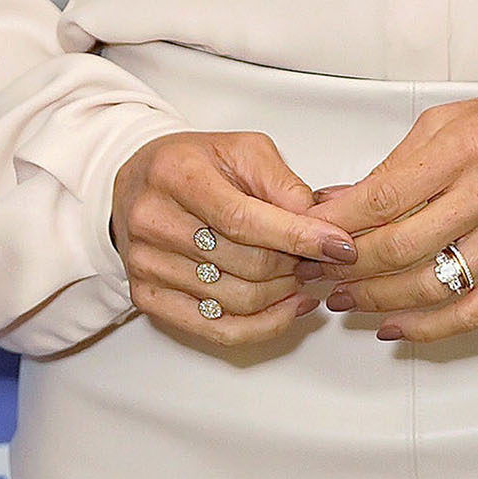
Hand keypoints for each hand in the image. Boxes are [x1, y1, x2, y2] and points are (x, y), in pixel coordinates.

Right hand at [111, 131, 358, 348]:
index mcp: (178, 175)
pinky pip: (215, 328)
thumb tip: (318, 222)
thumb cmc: (194, 162)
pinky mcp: (148, 297)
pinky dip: (262, 325)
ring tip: (302, 274)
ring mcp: (147, 264)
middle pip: (244, 264)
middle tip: (321, 257)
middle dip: (295, 264)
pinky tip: (288, 308)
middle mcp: (155, 221)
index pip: (244, 220)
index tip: (339, 245)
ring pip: (236, 299)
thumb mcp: (242, 149)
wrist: (139, 179)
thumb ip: (282, 183)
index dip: (297, 237)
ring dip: (283, 293)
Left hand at [306, 90, 477, 343]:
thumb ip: (392, 165)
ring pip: (433, 284)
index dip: (341, 222)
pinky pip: (473, 311)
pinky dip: (428, 328)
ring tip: (345, 300)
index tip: (309, 233)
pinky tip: (394, 327)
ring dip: (379, 300)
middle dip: (351, 265)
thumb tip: (336, 200)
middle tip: (319, 272)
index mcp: (463, 148)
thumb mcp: (445, 124)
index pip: (386, 194)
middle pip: (404, 245)